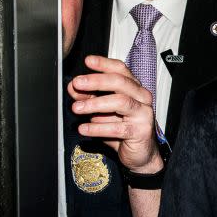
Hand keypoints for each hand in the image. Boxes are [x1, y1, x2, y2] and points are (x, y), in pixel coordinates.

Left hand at [68, 55, 162, 173]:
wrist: (140, 154)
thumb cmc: (123, 129)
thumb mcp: (102, 111)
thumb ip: (89, 97)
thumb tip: (73, 87)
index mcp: (134, 88)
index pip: (120, 70)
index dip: (104, 64)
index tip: (88, 61)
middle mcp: (142, 97)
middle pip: (120, 82)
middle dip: (96, 81)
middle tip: (78, 83)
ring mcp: (143, 113)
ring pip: (120, 101)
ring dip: (95, 103)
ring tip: (77, 108)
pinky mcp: (141, 131)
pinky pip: (117, 127)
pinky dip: (97, 128)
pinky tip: (84, 128)